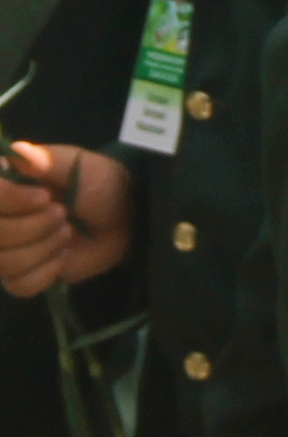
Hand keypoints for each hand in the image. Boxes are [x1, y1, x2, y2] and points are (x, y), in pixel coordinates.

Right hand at [0, 141, 130, 295]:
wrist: (126, 218)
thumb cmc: (100, 184)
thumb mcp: (81, 166)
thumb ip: (49, 160)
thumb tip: (17, 152)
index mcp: (5, 189)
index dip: (10, 200)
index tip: (46, 197)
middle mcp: (0, 219)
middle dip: (32, 227)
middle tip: (63, 214)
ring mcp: (6, 249)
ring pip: (4, 263)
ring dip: (43, 249)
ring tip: (67, 232)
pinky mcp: (21, 275)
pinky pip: (19, 284)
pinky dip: (47, 272)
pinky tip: (63, 257)